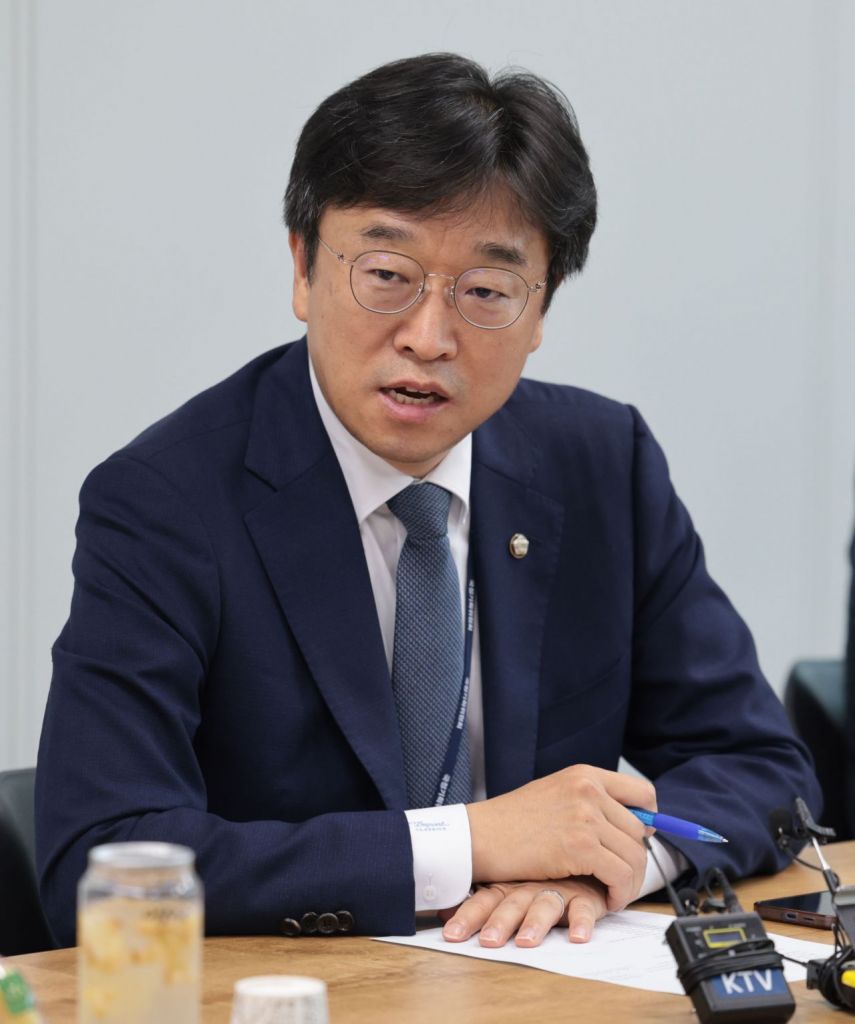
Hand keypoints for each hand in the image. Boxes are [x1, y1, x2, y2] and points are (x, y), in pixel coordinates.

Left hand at [440, 877, 607, 947]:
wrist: (579, 853)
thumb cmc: (539, 875)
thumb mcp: (508, 883)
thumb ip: (480, 899)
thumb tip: (440, 911)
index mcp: (508, 883)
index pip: (483, 899)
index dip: (467, 916)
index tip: (451, 934)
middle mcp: (529, 886)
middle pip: (511, 905)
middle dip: (498, 923)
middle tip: (487, 942)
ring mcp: (557, 889)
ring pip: (544, 905)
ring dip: (535, 923)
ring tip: (525, 942)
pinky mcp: (585, 896)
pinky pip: (584, 909)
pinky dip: (582, 922)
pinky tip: (578, 936)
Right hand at [465, 764, 654, 911]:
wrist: (478, 835)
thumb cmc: (510, 821)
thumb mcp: (554, 794)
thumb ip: (588, 802)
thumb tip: (629, 824)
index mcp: (585, 774)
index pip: (643, 793)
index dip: (648, 819)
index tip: (638, 840)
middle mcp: (589, 789)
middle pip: (641, 831)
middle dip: (636, 859)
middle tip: (622, 878)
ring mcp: (586, 816)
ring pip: (634, 855)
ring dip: (630, 881)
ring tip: (615, 893)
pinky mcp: (580, 846)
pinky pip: (620, 874)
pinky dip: (620, 893)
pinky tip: (608, 899)